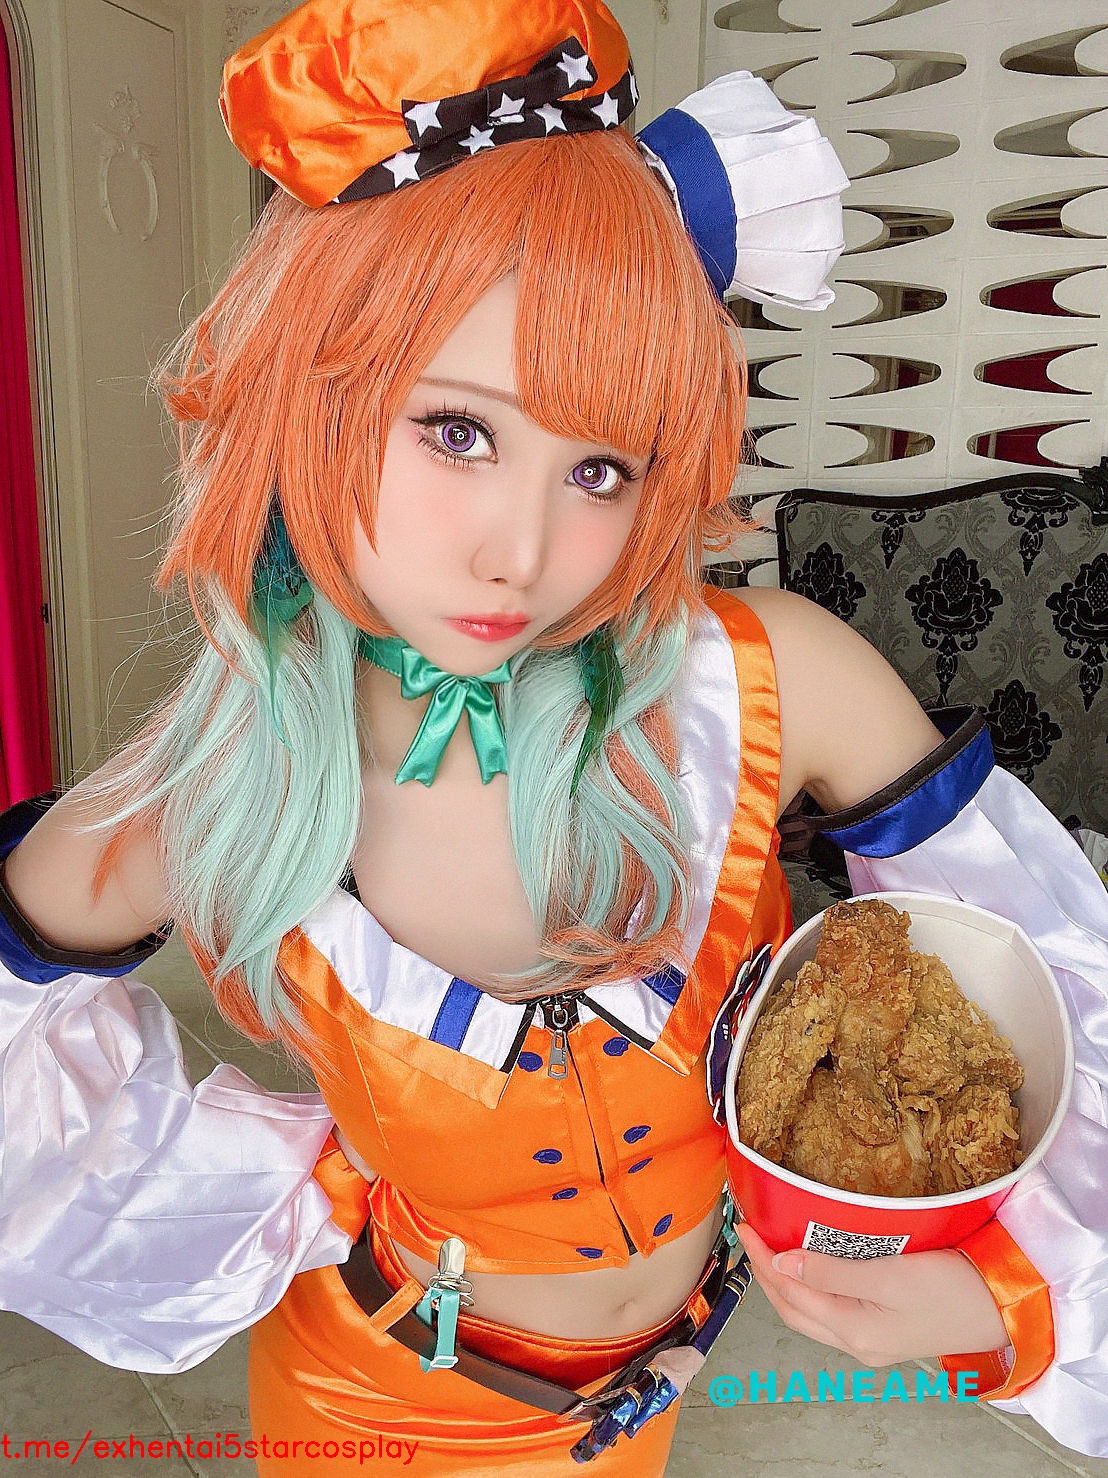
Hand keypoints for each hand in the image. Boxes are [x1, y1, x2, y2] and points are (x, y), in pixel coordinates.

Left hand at [736, 1222, 1008, 1367]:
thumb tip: (783, 1263)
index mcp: (853, 1332)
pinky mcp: (886, 1330)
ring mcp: (872, 1341)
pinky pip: (832, 1311)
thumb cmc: (952, 1290)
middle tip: (752, 1235)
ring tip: (773, 1247)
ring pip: (811, 1313)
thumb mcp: (890, 1274)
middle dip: (766, 1274)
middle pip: (793, 1309)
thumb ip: (833, 1272)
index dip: (762, 1261)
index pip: (789, 1294)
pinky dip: (813, 1288)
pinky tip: (813, 1267)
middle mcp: (857, 1343)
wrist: (1002, 1309)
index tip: (746, 1226)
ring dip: (786, 1283)